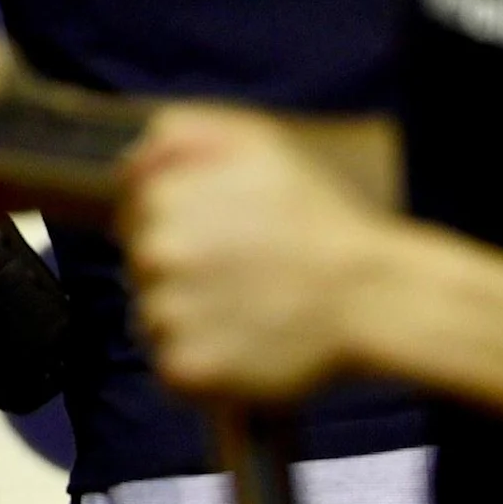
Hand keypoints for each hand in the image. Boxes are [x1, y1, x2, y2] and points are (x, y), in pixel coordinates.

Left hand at [120, 104, 400, 402]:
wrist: (376, 296)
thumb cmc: (324, 222)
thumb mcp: (260, 144)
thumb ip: (180, 133)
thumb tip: (126, 163)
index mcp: (165, 198)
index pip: (136, 218)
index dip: (184, 228)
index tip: (229, 240)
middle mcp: (156, 255)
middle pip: (143, 272)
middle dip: (186, 274)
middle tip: (247, 277)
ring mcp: (168, 314)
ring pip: (155, 321)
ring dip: (195, 321)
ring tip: (254, 313)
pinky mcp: (187, 368)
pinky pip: (173, 370)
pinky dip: (206, 365)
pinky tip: (249, 346)